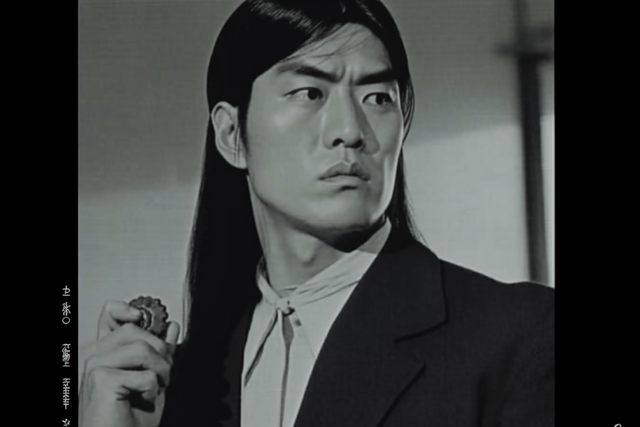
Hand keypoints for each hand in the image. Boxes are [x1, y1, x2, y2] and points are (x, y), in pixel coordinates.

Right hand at [79, 301, 179, 426]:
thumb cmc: (128, 419)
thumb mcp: (152, 378)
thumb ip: (159, 351)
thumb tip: (171, 326)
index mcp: (103, 351)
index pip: (110, 313)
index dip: (128, 309)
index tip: (143, 318)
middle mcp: (94, 355)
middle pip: (135, 330)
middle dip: (159, 353)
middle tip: (160, 377)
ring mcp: (94, 366)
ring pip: (142, 349)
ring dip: (160, 371)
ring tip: (154, 389)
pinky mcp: (101, 380)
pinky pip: (145, 374)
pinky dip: (153, 389)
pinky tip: (143, 399)